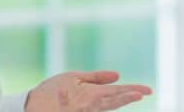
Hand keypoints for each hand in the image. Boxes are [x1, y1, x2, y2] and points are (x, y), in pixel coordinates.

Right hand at [25, 70, 151, 111]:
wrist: (36, 108)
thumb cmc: (52, 91)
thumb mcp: (73, 77)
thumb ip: (96, 77)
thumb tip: (117, 76)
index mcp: (93, 94)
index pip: (118, 92)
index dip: (134, 90)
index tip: (147, 90)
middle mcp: (95, 106)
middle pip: (118, 101)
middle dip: (132, 96)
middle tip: (146, 92)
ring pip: (110, 106)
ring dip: (122, 100)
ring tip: (134, 95)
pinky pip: (100, 110)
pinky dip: (109, 104)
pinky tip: (113, 101)